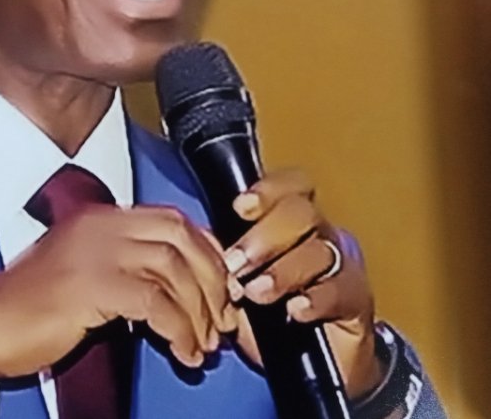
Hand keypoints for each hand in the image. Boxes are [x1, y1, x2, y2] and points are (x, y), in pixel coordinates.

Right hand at [0, 205, 236, 391]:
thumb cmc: (27, 308)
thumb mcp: (79, 270)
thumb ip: (122, 264)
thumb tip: (176, 286)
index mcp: (97, 218)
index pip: (171, 219)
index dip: (206, 251)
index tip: (221, 285)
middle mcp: (99, 226)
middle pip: (180, 238)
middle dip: (212, 279)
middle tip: (223, 318)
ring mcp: (95, 252)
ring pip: (174, 270)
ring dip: (199, 312)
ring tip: (203, 345)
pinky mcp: (92, 285)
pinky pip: (157, 303)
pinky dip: (179, 330)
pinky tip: (182, 352)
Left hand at [223, 169, 383, 398]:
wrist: (308, 364)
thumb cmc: (268, 315)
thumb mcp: (239, 282)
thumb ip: (225, 259)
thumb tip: (194, 242)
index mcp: (290, 221)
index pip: (290, 186)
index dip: (268, 190)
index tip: (240, 207)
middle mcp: (320, 235)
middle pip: (302, 213)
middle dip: (264, 236)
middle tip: (236, 263)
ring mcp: (342, 265)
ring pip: (319, 251)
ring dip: (283, 271)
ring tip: (256, 293)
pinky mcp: (357, 301)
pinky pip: (340, 291)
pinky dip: (315, 299)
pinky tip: (295, 310)